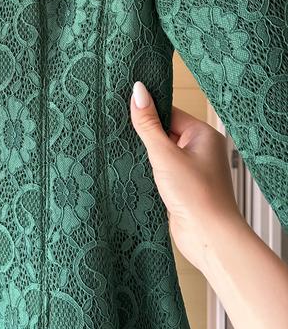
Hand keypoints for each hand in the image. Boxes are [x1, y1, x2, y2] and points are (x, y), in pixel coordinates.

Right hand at [129, 80, 244, 272]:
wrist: (209, 237)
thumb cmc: (196, 195)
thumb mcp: (165, 154)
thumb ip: (148, 124)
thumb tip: (138, 91)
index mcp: (203, 135)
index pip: (170, 113)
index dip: (148, 111)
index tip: (123, 107)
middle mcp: (201, 150)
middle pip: (164, 132)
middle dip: (144, 135)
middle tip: (119, 132)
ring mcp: (192, 170)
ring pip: (161, 153)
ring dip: (145, 155)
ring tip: (124, 152)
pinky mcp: (183, 188)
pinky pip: (162, 171)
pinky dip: (148, 171)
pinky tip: (133, 172)